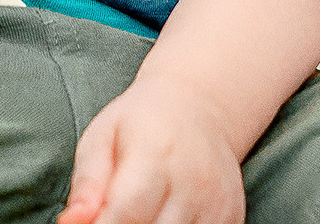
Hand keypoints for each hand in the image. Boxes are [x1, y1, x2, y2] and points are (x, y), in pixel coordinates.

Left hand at [58, 75, 245, 223]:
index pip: (126, 214)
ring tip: (138, 214)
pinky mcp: (232, 218)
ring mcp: (216, 203)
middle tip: (111, 216)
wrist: (200, 106)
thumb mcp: (102, 137)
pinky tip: (161, 217)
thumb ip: (87, 183)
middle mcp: (192, 181)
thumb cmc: (140, 123)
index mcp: (155, 154)